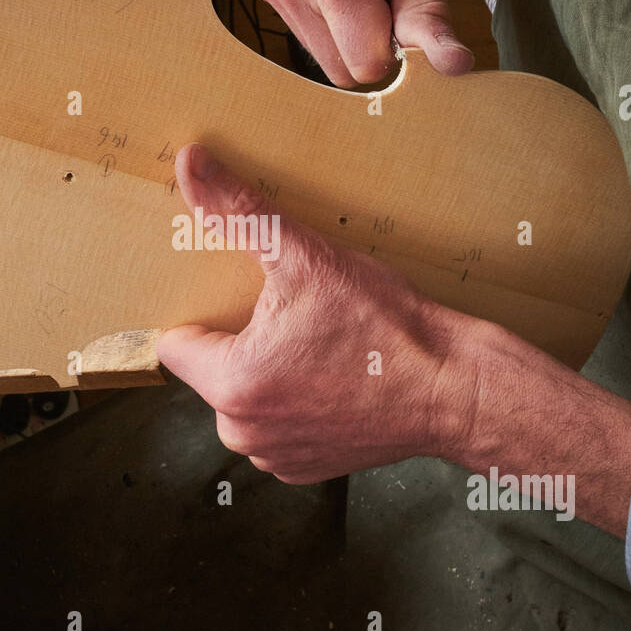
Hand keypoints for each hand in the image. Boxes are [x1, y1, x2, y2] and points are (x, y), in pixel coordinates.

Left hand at [157, 143, 477, 483]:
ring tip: (317, 342)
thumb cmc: (385, 327)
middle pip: (213, 369)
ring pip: (247, 397)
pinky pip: (279, 424)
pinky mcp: (306, 468)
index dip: (207, 310)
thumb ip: (239, 212)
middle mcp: (243, 433)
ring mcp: (275, 456)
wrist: (453, 389)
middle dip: (242, 338)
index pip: (177, 342)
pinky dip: (298, 401)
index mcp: (231, 386)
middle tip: (291, 312)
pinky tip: (333, 375)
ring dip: (270, 371)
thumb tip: (189, 163)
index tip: (240, 295)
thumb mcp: (306, 257)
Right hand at [247, 0, 473, 86]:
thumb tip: (451, 66)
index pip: (366, 65)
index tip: (408, 8)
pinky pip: (304, 30)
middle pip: (340, 68)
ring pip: (321, 54)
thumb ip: (429, 11)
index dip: (398, 48)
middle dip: (372, 41)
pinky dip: (331, 14)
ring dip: (351, 28)